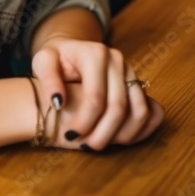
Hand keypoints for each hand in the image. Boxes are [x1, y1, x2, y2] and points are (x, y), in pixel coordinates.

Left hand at [31, 35, 164, 149]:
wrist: (73, 50)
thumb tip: (58, 102)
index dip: (84, 122)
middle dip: (103, 133)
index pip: (96, 97)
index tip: (69, 134)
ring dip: (123, 136)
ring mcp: (131, 70)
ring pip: (139, 111)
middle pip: (118, 107)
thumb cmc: (57, 58)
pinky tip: (119, 139)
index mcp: (94, 53)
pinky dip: (140, 130)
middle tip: (85, 145)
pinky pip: (151, 111)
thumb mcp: (43, 61)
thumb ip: (47, 79)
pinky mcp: (139, 82)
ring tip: (100, 142)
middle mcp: (117, 59)